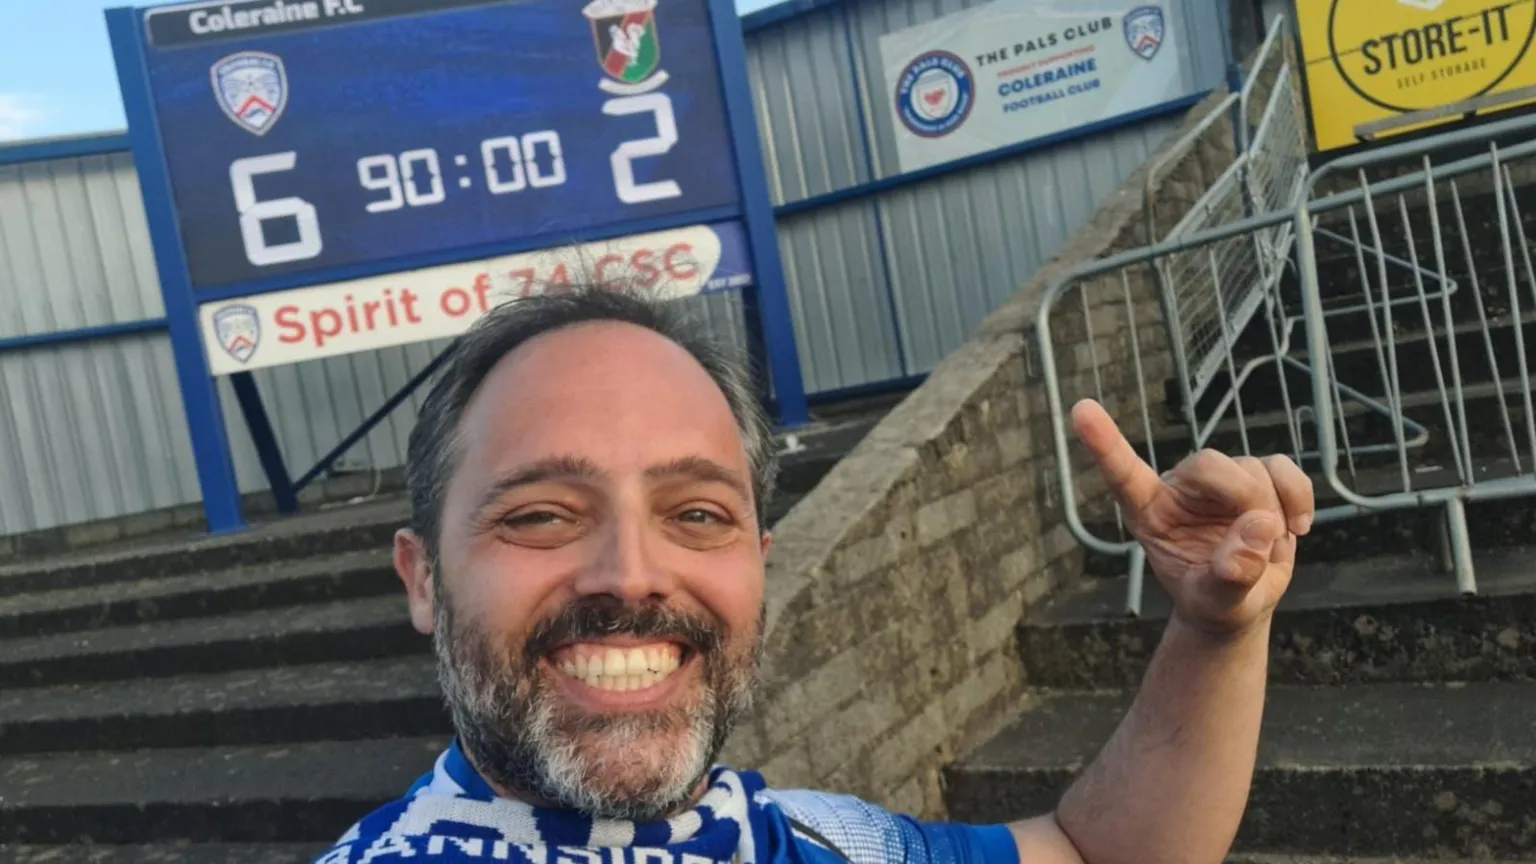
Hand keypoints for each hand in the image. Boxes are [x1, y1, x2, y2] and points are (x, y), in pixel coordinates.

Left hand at [1072, 399, 1313, 636]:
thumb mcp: (1218, 604)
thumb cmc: (1215, 600)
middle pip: (1209, 464)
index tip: (1081, 410)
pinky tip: (1297, 529)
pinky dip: (1298, 496)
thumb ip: (1231, 575)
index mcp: (1149, 513)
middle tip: (1260, 540)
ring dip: (1273, 512)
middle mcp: (1180, 488)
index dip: (1104, 443)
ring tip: (1267, 550)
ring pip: (1252, 469)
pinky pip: (1282, 467)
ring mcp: (1220, 480)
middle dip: (1244, 500)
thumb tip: (1258, 528)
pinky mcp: (1257, 476)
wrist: (1243, 598)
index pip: (1123, 473)